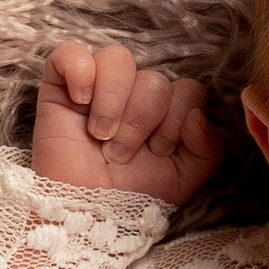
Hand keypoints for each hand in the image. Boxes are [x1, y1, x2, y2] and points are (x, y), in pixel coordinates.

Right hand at [30, 42, 221, 206]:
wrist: (86, 215)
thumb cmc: (131, 197)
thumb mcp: (183, 180)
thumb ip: (209, 151)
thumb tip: (197, 117)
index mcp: (165, 110)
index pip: (187, 89)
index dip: (176, 119)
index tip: (157, 150)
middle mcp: (134, 92)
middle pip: (154, 79)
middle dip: (140, 122)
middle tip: (119, 154)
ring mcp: (97, 85)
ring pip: (118, 58)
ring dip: (112, 101)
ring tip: (100, 135)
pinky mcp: (60, 85)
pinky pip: (70, 52)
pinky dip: (79, 70)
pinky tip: (80, 101)